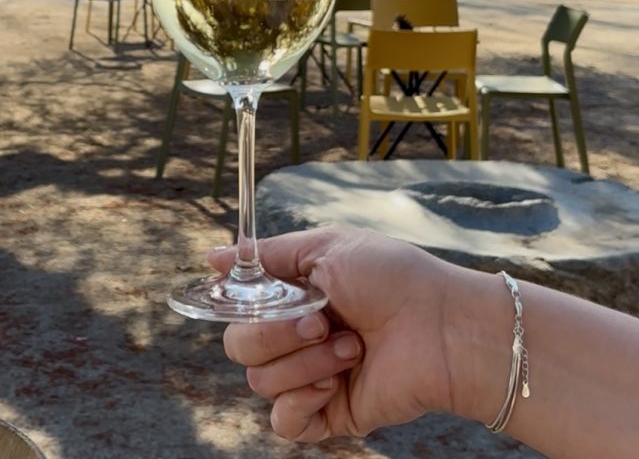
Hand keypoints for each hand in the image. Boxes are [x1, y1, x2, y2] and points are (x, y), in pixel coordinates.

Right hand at [212, 226, 454, 441]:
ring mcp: (311, 376)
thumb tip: (214, 256)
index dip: (239, 305)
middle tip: (321, 319)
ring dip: (305, 360)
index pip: (239, 308)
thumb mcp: (328, 248)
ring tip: (350, 345)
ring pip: (261, 380)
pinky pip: (283, 421)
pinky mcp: (328, 414)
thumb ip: (270, 256)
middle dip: (275, 331)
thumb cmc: (393, 276)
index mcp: (295, 296)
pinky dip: (302, 400)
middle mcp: (298, 337)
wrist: (442, 325)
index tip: (250, 296)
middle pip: (240, 346)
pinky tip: (335, 381)